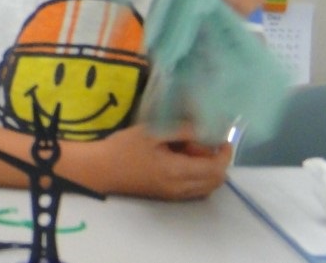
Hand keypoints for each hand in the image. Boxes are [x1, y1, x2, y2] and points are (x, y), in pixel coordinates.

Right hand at [96, 123, 231, 199]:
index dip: (225, 154)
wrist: (100, 169)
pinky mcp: (167, 195)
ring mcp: (174, 194)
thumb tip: (204, 130)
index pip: (216, 169)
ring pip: (207, 187)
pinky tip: (182, 161)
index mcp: (178, 172)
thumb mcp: (152, 132)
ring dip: (208, 170)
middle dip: (217, 162)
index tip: (221, 139)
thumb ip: (181, 131)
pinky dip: (199, 177)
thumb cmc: (123, 148)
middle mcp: (180, 188)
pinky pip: (195, 190)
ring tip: (191, 151)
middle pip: (216, 181)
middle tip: (203, 143)